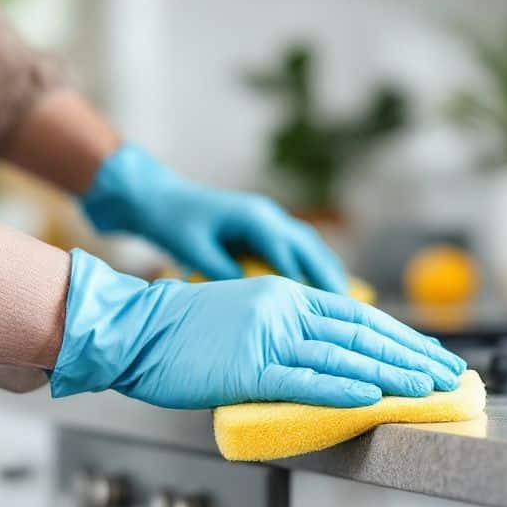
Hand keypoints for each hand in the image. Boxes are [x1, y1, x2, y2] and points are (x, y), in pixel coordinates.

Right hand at [50, 251, 465, 408]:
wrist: (133, 329)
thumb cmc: (185, 333)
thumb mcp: (247, 317)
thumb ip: (289, 331)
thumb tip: (332, 359)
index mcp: (287, 295)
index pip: (359, 319)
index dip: (401, 340)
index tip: (433, 357)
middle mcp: (285, 308)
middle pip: (362, 335)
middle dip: (411, 358)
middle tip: (449, 377)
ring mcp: (267, 337)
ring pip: (343, 357)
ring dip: (391, 376)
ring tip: (427, 390)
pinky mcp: (248, 367)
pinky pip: (305, 380)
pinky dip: (342, 389)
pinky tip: (375, 397)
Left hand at [81, 143, 348, 293]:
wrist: (158, 198)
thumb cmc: (173, 223)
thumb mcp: (194, 250)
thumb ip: (223, 271)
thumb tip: (252, 296)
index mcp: (254, 218)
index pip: (292, 252)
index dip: (313, 279)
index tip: (329, 305)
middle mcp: (267, 215)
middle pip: (310, 247)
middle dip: (330, 277)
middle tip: (348, 309)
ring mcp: (267, 219)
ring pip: (308, 246)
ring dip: (325, 271)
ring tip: (342, 304)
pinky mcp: (262, 228)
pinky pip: (295, 248)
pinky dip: (310, 267)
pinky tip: (318, 291)